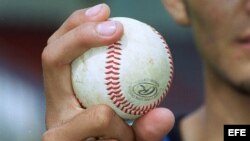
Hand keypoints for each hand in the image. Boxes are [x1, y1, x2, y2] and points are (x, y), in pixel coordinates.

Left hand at [41, 3, 173, 140]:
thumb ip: (146, 133)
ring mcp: (53, 89)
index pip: (95, 117)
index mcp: (65, 130)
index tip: (133, 113)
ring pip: (55, 47)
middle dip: (83, 37)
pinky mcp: (59, 78)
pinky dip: (82, 30)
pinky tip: (102, 22)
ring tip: (104, 12)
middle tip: (114, 25)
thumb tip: (166, 115)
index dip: (121, 113)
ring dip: (79, 24)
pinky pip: (66, 47)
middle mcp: (53, 105)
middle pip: (54, 59)